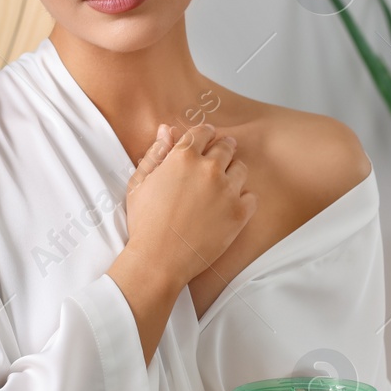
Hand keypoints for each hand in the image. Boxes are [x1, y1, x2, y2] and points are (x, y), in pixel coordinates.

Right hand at [123, 121, 255, 289]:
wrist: (159, 260)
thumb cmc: (145, 223)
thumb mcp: (140, 183)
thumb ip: (156, 153)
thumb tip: (166, 130)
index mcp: (183, 157)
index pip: (203, 132)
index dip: (205, 135)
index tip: (206, 140)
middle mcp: (208, 169)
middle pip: (226, 146)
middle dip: (223, 149)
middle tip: (218, 160)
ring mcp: (227, 190)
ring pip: (241, 169)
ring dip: (233, 173)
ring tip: (221, 187)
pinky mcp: (240, 212)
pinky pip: (251, 196)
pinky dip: (243, 200)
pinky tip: (229, 207)